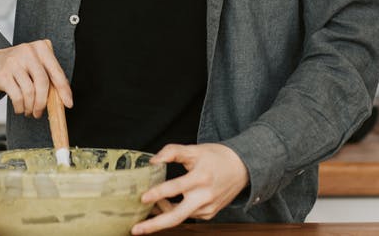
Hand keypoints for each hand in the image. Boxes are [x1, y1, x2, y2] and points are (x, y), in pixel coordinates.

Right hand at [0, 39, 71, 117]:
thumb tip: (63, 99)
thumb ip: (48, 76)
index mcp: (41, 47)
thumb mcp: (34, 64)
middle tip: (39, 112)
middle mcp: (28, 51)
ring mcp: (14, 62)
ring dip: (30, 106)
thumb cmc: (18, 67)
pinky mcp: (3, 74)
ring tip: (28, 111)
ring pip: (29, 91)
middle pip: (43, 82)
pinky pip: (17, 96)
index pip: (56, 71)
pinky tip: (19, 108)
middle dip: (43, 102)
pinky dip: (20, 107)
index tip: (68, 104)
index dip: (64, 89)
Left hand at [130, 143, 248, 234]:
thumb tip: (153, 161)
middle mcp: (204, 197)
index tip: (143, 198)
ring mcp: (207, 209)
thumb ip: (172, 152)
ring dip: (161, 213)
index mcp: (200, 178)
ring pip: (179, 216)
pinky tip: (164, 204)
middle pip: (177, 216)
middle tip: (136, 229)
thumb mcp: (194, 149)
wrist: (242, 168)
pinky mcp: (208, 214)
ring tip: (148, 205)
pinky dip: (173, 211)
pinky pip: (186, 215)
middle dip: (155, 225)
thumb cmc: (216, 157)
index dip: (158, 194)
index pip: (176, 188)